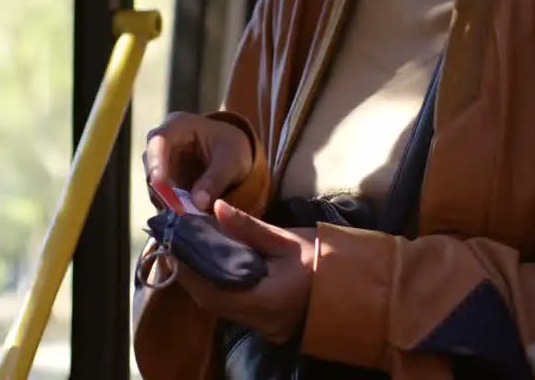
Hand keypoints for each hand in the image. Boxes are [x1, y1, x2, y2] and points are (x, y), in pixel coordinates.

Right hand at [143, 112, 252, 210]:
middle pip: (151, 166)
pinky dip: (173, 207)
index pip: (158, 140)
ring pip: (154, 186)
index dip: (156, 161)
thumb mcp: (232, 161)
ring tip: (190, 214)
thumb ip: (216, 179)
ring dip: (169, 202)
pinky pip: (161, 197)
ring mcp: (159, 163)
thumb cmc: (232, 147)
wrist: (233, 154)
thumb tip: (197, 202)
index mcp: (177, 125)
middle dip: (163, 189)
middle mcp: (161, 143)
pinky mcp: (163, 183)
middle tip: (180, 209)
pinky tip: (188, 215)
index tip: (158, 182)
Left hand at [175, 200, 316, 343]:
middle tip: (179, 245)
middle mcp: (260, 320)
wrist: (359, 287)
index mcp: (263, 300)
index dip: (188, 269)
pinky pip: (236, 309)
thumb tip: (216, 207)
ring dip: (204, 282)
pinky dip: (221, 289)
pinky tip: (216, 268)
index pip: (211, 290)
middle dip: (191, 275)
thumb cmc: (325, 260)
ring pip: (222, 307)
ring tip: (193, 253)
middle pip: (211, 302)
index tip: (175, 244)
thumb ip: (248, 227)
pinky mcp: (269, 325)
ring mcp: (265, 327)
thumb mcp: (286, 240)